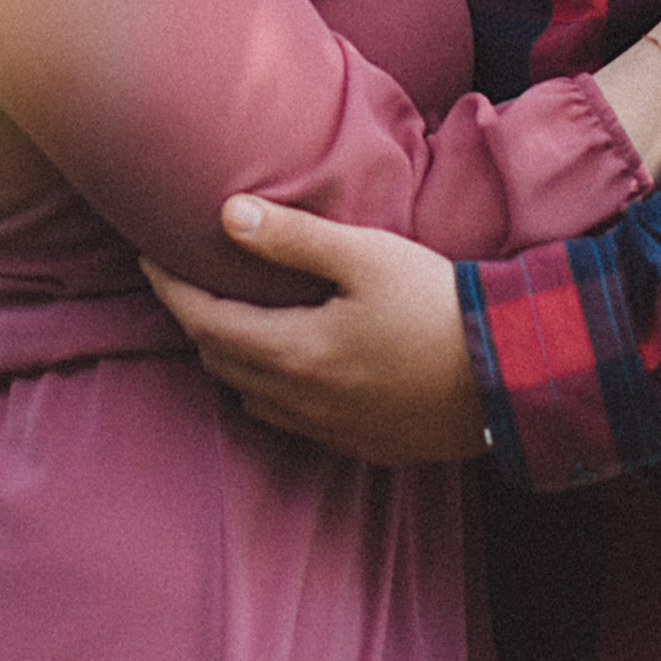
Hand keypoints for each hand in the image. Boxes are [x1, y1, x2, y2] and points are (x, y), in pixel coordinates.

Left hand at [140, 199, 479, 462]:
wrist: (511, 374)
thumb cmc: (438, 305)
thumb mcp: (366, 256)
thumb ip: (292, 238)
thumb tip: (226, 215)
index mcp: (295, 353)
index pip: (205, 322)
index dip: (171, 290)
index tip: (148, 258)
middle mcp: (303, 401)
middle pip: (222, 362)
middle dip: (195, 322)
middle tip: (184, 283)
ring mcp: (333, 430)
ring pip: (253, 398)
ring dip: (231, 360)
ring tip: (230, 320)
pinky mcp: (364, 444)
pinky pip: (293, 422)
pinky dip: (270, 391)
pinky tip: (287, 367)